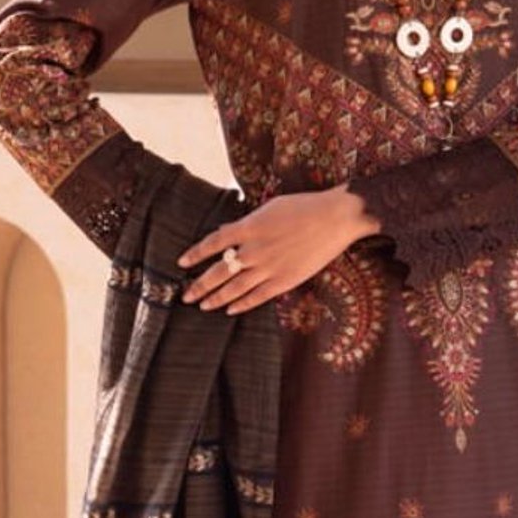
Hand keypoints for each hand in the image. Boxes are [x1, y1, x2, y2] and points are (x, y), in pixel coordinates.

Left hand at [177, 186, 378, 311]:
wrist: (335, 218)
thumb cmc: (304, 207)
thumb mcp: (270, 207)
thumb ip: (247, 223)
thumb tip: (227, 231)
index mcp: (249, 227)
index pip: (213, 242)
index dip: (195, 254)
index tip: (182, 262)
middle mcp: (254, 250)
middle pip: (219, 271)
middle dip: (199, 285)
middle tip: (185, 295)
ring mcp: (269, 267)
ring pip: (234, 288)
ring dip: (215, 298)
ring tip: (202, 305)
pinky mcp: (285, 280)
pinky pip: (257, 296)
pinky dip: (242, 304)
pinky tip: (229, 310)